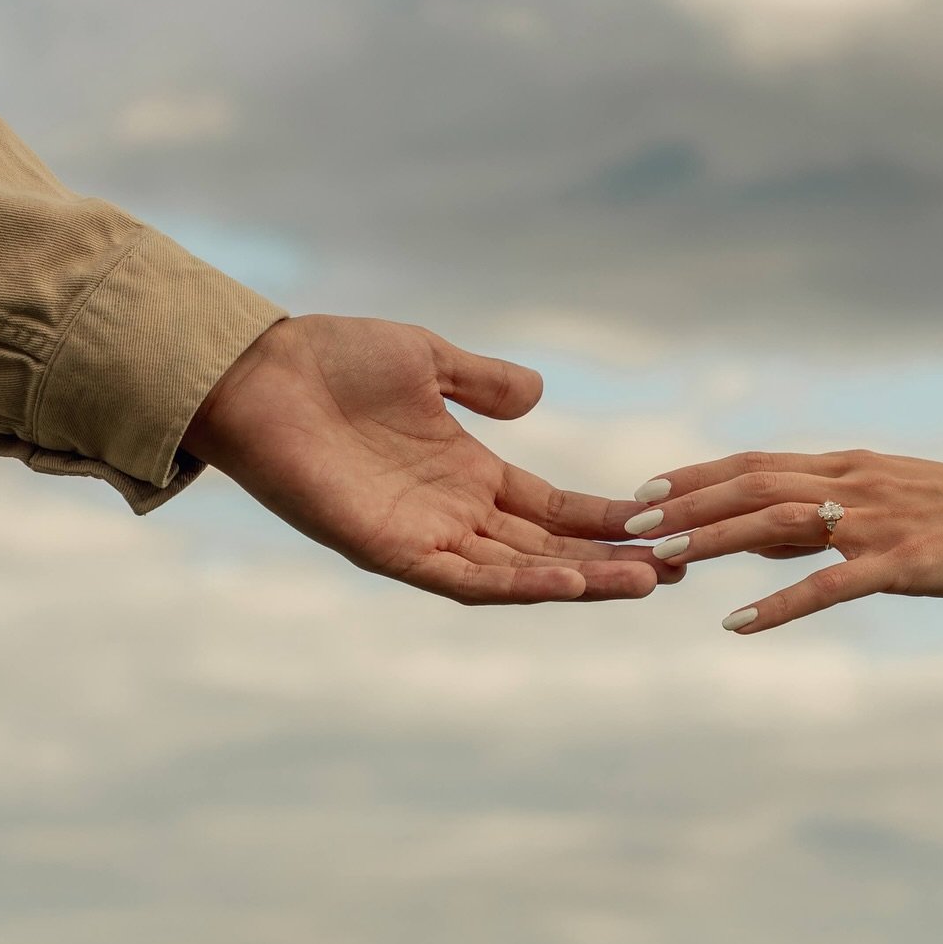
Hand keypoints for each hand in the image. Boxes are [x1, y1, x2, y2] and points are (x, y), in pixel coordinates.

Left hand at [182, 315, 673, 604]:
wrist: (260, 371)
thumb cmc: (332, 360)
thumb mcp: (428, 361)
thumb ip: (484, 382)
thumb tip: (538, 395)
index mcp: (466, 473)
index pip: (552, 509)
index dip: (607, 521)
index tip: (667, 525)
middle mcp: (451, 513)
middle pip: (549, 548)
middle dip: (613, 560)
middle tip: (682, 565)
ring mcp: (422, 535)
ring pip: (518, 571)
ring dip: (582, 579)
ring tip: (645, 581)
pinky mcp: (389, 549)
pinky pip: (464, 578)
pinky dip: (517, 584)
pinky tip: (567, 582)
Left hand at [620, 448, 942, 632]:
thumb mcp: (889, 500)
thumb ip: (826, 516)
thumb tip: (762, 535)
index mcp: (849, 468)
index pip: (756, 464)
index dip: (697, 477)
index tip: (645, 492)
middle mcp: (853, 485)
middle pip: (752, 486)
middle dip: (688, 504)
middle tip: (631, 524)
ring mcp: (877, 522)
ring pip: (777, 524)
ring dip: (715, 540)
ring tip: (663, 561)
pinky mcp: (904, 562)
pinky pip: (828, 585)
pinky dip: (777, 603)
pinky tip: (737, 623)